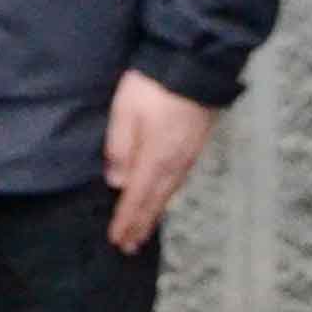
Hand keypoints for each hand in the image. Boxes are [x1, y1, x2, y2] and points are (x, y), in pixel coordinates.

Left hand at [102, 70, 217, 254]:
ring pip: (168, 193)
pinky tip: (161, 198)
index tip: (117, 241)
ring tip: (143, 231)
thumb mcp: (125, 113)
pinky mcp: (195, 145)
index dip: (126, 220)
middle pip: (155, 201)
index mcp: (155, 159)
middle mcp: (175, 164)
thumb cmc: (152, 86)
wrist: (193, 64)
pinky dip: (166, 196)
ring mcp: (188, 155)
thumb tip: (117, 183)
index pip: (137, 198)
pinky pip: (177, 180)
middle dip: (141, 225)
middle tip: (129, 247)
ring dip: (154, 213)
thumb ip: (119, 148)